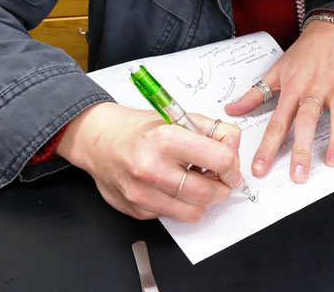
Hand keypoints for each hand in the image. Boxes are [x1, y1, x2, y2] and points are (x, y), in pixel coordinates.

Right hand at [56, 102, 242, 221]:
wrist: (98, 140)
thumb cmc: (139, 129)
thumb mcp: (178, 117)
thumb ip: (213, 131)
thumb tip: (234, 150)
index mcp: (165, 139)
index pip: (219, 160)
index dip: (232, 164)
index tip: (230, 165)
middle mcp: (152, 168)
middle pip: (209, 192)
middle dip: (223, 187)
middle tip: (220, 178)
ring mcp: (142, 194)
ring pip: (194, 211)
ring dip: (204, 200)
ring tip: (197, 182)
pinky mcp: (137, 210)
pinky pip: (174, 216)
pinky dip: (181, 205)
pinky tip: (174, 188)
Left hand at [224, 19, 333, 182]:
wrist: (331, 30)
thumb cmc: (303, 53)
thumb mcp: (276, 71)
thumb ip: (254, 95)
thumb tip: (231, 110)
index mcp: (293, 87)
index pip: (277, 121)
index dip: (268, 147)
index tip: (260, 167)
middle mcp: (315, 88)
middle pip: (307, 121)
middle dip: (302, 150)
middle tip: (298, 175)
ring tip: (331, 162)